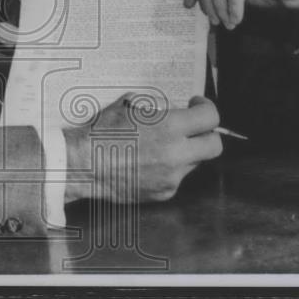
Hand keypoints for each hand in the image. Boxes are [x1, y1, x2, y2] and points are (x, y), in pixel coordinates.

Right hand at [62, 94, 221, 202]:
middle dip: (208, 134)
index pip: (210, 118)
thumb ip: (155, 108)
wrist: (82, 165)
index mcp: (170, 128)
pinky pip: (176, 178)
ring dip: (186, 152)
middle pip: (215, 146)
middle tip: (194, 129)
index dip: (207, 109)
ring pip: (195, 163)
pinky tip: (149, 163)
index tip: (197, 106)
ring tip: (163, 146)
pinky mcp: (163, 193)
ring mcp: (171, 177)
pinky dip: (169, 169)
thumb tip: (168, 109)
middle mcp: (176, 154)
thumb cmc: (101, 133)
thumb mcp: (128, 106)